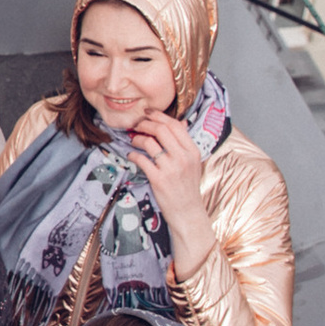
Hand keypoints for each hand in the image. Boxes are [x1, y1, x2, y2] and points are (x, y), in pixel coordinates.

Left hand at [124, 111, 216, 267]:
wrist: (188, 212)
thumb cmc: (187, 187)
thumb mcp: (193, 163)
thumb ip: (185, 143)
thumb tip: (182, 123)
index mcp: (192, 151)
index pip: (175, 125)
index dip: (158, 116)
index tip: (147, 113)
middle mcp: (183, 157)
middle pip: (161, 130)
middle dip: (144, 124)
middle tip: (136, 125)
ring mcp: (171, 169)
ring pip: (150, 143)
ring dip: (137, 138)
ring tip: (133, 140)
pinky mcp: (159, 180)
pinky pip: (141, 160)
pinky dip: (133, 155)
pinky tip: (131, 156)